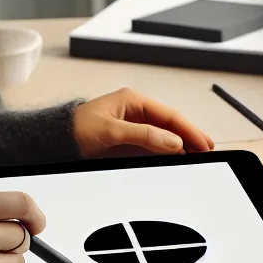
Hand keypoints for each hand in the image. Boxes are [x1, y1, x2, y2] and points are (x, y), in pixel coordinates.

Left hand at [73, 87, 214, 157]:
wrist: (55, 143)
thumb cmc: (75, 129)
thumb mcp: (111, 131)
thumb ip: (143, 136)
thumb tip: (173, 141)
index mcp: (133, 101)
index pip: (169, 115)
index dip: (189, 129)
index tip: (203, 143)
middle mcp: (136, 112)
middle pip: (170, 125)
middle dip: (190, 137)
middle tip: (207, 151)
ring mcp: (133, 128)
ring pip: (164, 137)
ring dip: (181, 147)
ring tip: (197, 158)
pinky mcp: (129, 143)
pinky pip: (153, 148)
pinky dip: (167, 154)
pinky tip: (177, 161)